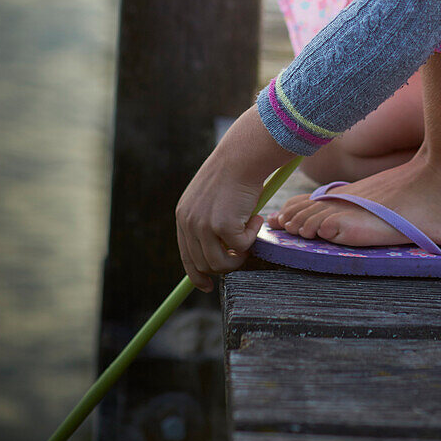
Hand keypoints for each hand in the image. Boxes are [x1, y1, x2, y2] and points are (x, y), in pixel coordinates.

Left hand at [175, 104, 294, 290]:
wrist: (244, 155)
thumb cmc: (235, 172)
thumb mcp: (212, 198)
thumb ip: (209, 221)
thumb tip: (222, 252)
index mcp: (184, 215)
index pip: (186, 255)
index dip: (197, 274)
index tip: (207, 286)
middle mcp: (189, 222)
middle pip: (203, 264)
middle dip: (226, 264)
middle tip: (245, 251)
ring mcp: (203, 225)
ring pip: (221, 263)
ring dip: (240, 253)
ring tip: (252, 231)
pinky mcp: (222, 225)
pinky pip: (241, 247)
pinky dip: (252, 236)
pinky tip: (257, 217)